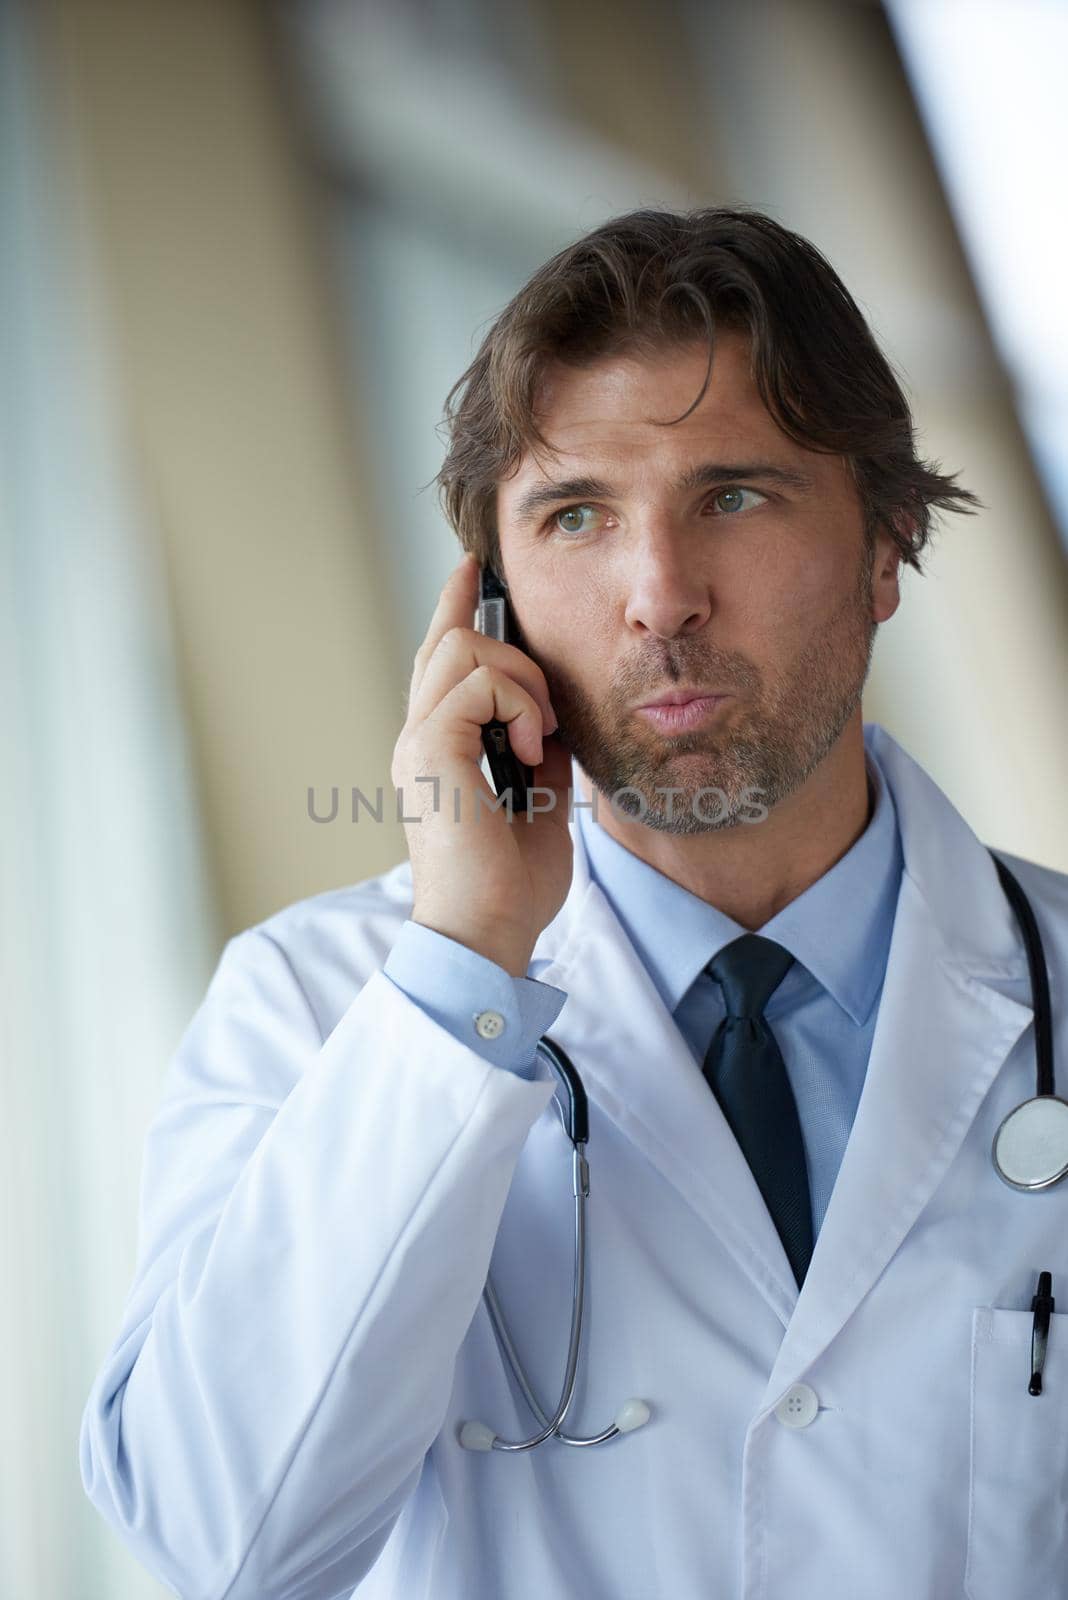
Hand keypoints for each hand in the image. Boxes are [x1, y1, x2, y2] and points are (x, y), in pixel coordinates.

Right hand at [391, 554, 573, 975]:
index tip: (472, 566)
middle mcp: (418, 735)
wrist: (489, 932)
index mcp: (438, 747)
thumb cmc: (510, 885)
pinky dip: (518, 705)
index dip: (455, 604)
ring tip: (539, 737)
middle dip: (512, 651)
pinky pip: (477, 680)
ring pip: (463, 647)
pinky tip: (532, 750)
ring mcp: (419, 739)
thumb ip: (540, 753)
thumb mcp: (541, 803)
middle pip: (449, 637)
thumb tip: (556, 719)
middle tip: (544, 713)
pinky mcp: (431, 747)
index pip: (440, 656)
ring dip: (521, 682)